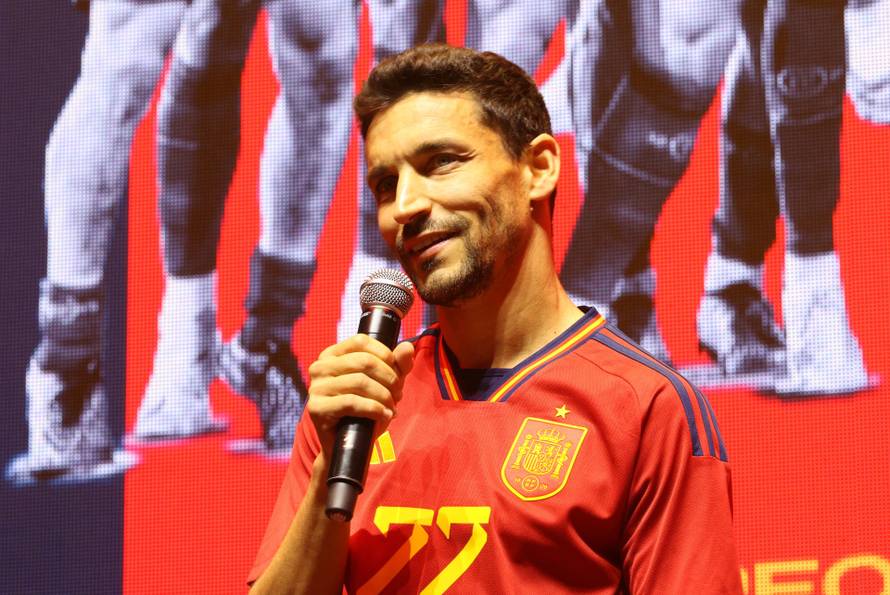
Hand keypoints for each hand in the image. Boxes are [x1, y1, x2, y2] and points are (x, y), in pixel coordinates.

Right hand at [306, 334, 414, 458]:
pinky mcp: (317, 408)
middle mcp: (320, 367)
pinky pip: (352, 402)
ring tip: (392, 407)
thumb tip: (407, 346)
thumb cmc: (366, 411)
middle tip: (398, 395)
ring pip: (360, 382)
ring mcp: (316, 387)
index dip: (385, 355)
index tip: (397, 374)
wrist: (350, 446)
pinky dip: (374, 409)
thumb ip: (398, 365)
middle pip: (364, 362)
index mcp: (332, 355)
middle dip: (389, 379)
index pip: (361, 341)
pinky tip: (384, 415)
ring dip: (384, 396)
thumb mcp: (385, 384)